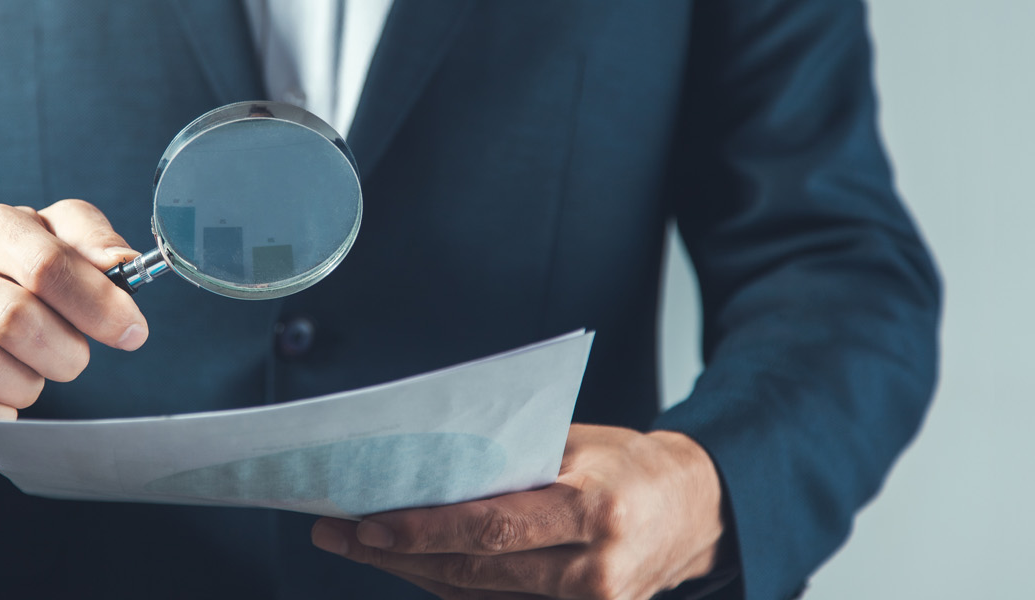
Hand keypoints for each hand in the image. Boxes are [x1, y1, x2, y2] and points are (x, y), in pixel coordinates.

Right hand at [0, 200, 147, 438]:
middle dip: (66, 351)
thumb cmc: (5, 280)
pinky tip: (5, 399)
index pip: (47, 265)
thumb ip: (91, 241)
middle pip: (18, 320)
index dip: (98, 304)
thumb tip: (124, 262)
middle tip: (73, 358)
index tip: (131, 331)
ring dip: (29, 383)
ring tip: (34, 374)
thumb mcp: (50, 239)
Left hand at [311, 425, 725, 599]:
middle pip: (476, 570)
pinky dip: (452, 586)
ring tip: (361, 547)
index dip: (424, 531)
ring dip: (415, 572)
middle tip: (340, 533)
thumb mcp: (576, 446)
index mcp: (597, 510)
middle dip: (398, 553)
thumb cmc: (627, 467)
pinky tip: (411, 565)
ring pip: (479, 596)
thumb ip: (511, 461)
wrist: (695, 512)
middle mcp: (597, 570)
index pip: (493, 527)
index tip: (367, 523)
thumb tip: (423, 468)